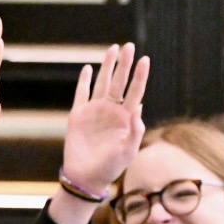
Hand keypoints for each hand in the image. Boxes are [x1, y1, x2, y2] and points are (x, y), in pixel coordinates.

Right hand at [60, 42, 150, 193]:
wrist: (86, 177)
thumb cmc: (111, 168)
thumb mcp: (128, 152)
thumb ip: (135, 132)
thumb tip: (139, 109)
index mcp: (126, 118)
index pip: (135, 92)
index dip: (139, 76)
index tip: (144, 60)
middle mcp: (111, 111)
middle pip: (119, 82)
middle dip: (124, 64)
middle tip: (128, 46)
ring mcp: (94, 111)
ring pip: (102, 83)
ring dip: (107, 66)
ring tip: (113, 49)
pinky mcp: (78, 115)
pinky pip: (81, 93)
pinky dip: (83, 81)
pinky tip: (87, 69)